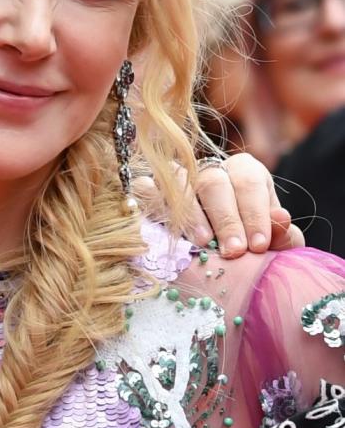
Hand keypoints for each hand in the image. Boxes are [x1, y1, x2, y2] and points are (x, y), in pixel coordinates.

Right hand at [135, 153, 304, 257]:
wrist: (212, 259)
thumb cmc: (243, 246)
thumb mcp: (269, 242)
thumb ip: (281, 235)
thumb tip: (282, 220)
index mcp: (243, 172)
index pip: (248, 180)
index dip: (255, 212)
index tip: (259, 245)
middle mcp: (208, 169)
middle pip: (213, 182)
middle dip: (226, 219)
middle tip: (234, 251)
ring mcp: (174, 176)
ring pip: (178, 181)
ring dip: (191, 213)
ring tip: (202, 242)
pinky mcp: (146, 187)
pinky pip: (145, 188)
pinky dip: (155, 206)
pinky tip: (169, 230)